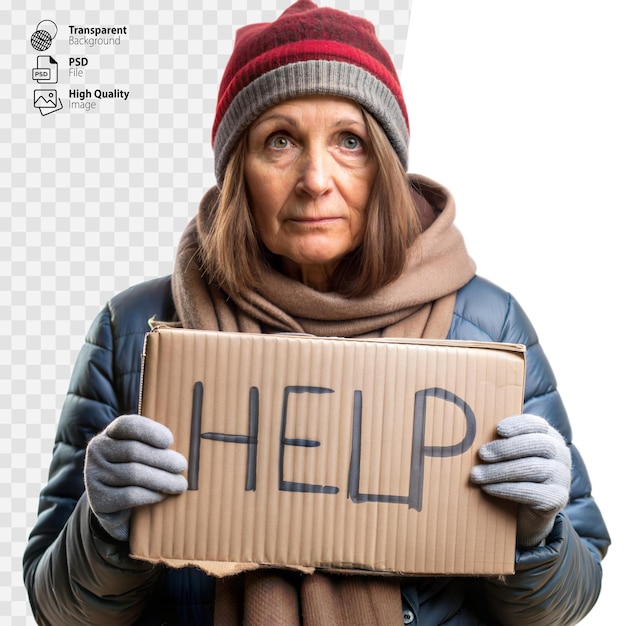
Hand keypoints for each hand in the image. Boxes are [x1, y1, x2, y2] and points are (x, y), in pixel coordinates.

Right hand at [84, 414, 187, 540]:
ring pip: (133, 474)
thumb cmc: (140, 471)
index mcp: (110, 433)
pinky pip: (128, 495)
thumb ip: (157, 443)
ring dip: (162, 479)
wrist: (118, 507)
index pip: (127, 424)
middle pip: (133, 451)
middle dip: (163, 459)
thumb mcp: (145, 452)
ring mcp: (93, 475)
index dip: (149, 431)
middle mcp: (97, 451)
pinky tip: (162, 495)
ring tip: (180, 484)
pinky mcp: (98, 500)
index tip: (169, 441)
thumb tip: (191, 440)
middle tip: (182, 466)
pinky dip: (150, 495)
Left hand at [470, 414, 570, 547]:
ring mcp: (563, 477)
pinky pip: (532, 492)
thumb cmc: (512, 476)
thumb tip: (472, 431)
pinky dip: (506, 489)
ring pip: (532, 468)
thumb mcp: (507, 456)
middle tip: (481, 454)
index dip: (518, 425)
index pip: (537, 424)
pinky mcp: (558, 499)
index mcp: (549, 436)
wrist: (526, 514)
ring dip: (499, 471)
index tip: (498, 429)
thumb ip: (499, 442)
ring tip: (476, 475)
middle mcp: (561, 454)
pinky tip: (488, 488)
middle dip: (506, 448)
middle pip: (538, 444)